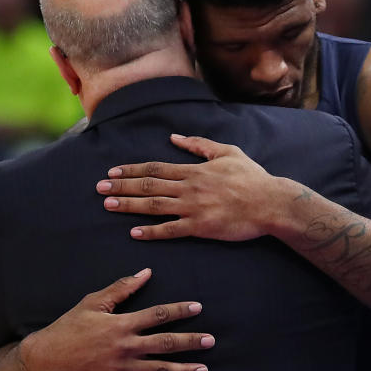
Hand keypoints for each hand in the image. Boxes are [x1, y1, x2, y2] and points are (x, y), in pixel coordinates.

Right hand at [23, 268, 213, 370]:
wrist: (49, 358)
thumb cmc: (71, 326)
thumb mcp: (93, 302)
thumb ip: (121, 289)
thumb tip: (145, 273)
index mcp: (122, 323)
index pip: (157, 315)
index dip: (178, 310)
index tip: (197, 308)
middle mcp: (126, 346)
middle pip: (164, 343)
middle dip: (190, 342)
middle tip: (210, 341)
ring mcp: (122, 367)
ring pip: (159, 369)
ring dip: (183, 370)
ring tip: (203, 369)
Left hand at [96, 134, 283, 240]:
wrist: (270, 202)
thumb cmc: (252, 177)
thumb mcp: (227, 152)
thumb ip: (199, 144)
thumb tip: (175, 137)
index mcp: (194, 170)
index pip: (155, 168)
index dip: (131, 170)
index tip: (112, 173)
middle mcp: (189, 187)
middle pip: (148, 185)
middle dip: (121, 187)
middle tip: (99, 189)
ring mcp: (193, 208)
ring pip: (154, 206)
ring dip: (129, 206)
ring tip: (108, 205)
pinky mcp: (201, 227)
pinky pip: (171, 230)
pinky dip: (151, 231)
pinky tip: (135, 232)